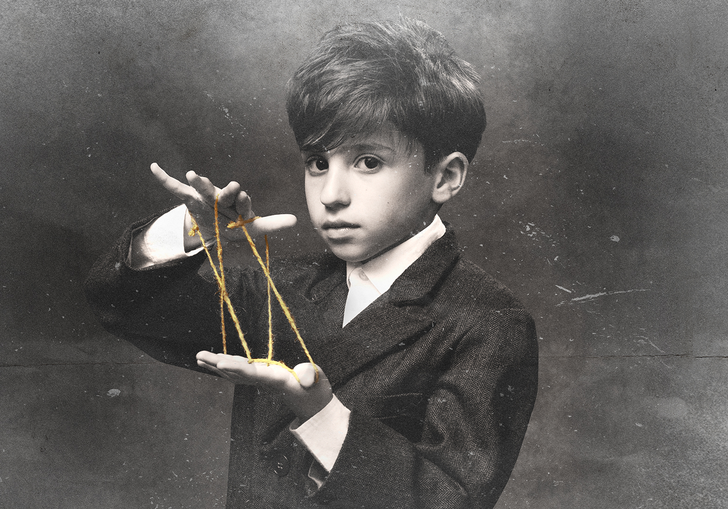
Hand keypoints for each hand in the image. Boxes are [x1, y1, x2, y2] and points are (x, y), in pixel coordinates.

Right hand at [150, 163, 296, 249]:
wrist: (217, 227)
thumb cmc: (237, 225)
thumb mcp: (254, 227)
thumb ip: (273, 223)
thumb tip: (296, 220)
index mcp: (238, 203)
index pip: (241, 201)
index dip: (242, 200)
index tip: (243, 195)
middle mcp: (222, 197)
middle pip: (223, 193)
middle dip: (225, 191)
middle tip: (232, 186)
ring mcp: (205, 197)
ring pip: (202, 189)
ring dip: (198, 182)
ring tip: (193, 175)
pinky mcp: (189, 199)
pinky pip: (175, 188)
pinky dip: (164, 178)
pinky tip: (154, 168)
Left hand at [196, 351, 332, 421]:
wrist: (315, 404)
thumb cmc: (316, 390)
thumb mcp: (318, 380)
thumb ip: (311, 376)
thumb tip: (305, 378)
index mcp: (276, 380)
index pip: (253, 373)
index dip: (236, 368)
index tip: (220, 362)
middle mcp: (265, 381)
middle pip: (237, 373)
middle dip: (218, 365)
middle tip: (199, 356)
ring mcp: (263, 381)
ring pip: (236, 373)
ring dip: (218, 366)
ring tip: (201, 357)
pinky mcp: (264, 379)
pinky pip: (242, 373)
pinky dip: (229, 366)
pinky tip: (219, 361)